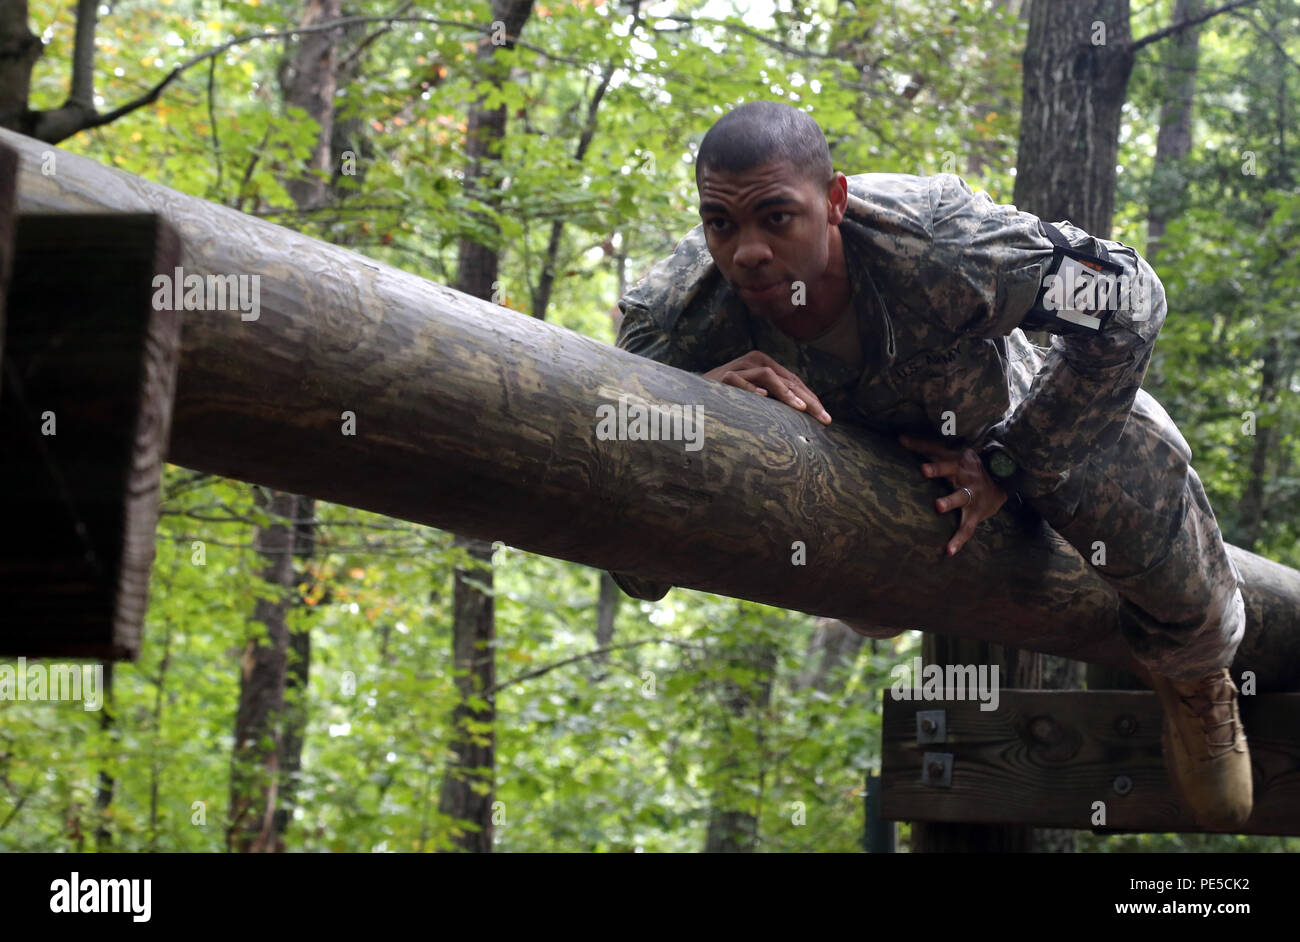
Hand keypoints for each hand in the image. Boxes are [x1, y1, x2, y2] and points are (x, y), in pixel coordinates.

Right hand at [702, 350, 831, 424]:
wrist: (694, 396)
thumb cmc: (729, 401)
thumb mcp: (756, 399)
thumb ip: (775, 401)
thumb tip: (804, 418)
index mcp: (765, 365)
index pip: (794, 381)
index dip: (812, 399)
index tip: (826, 419)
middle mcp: (754, 361)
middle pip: (788, 379)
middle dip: (808, 400)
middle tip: (823, 418)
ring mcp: (739, 367)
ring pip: (768, 375)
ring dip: (786, 393)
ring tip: (801, 409)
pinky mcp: (723, 376)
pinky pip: (739, 380)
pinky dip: (751, 389)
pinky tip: (763, 398)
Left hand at [898, 433, 1006, 557]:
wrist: (1003, 483)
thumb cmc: (965, 467)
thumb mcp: (950, 454)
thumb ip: (924, 446)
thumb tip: (899, 437)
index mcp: (955, 459)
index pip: (936, 449)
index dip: (921, 445)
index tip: (903, 441)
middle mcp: (964, 474)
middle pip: (950, 469)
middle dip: (937, 469)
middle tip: (924, 469)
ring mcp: (971, 494)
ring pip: (960, 496)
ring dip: (950, 500)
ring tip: (938, 506)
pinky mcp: (975, 514)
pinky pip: (966, 528)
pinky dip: (958, 540)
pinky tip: (948, 551)